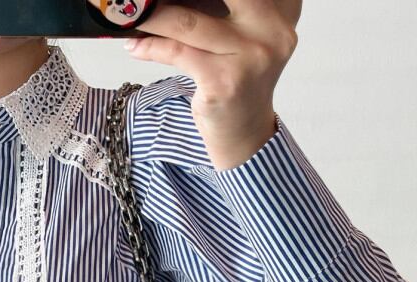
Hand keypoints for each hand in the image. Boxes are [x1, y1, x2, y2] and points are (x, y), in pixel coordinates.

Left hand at [124, 0, 299, 169]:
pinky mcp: (223, 82)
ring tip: (134, 12)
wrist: (245, 135)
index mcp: (282, 12)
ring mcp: (250, 58)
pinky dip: (151, 47)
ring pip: (189, 23)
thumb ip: (228, 9)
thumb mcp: (243, 36)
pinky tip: (134, 46)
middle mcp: (272, 32)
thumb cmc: (238, 80)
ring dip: (154, 16)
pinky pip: (178, 52)